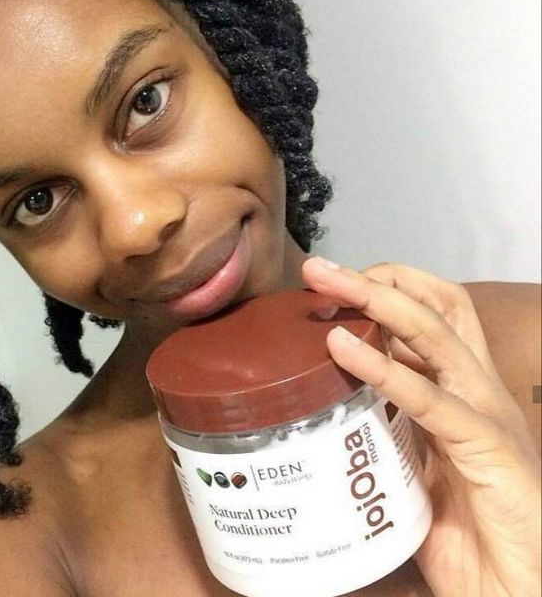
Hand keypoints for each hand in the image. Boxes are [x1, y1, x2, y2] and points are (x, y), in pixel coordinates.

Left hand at [302, 257, 540, 596]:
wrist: (515, 589)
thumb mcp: (416, 460)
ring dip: (375, 300)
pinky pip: (431, 398)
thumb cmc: (464, 530)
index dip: (388, 287)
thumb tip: (335, 392)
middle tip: (317, 268)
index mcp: (464, 388)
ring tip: (325, 284)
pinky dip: (383, 368)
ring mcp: (488, 412)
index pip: (436, 311)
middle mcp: (479, 389)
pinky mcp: (488, 447)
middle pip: (436, 306)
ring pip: (434, 334)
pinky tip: (342, 349)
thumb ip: (388, 421)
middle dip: (376, 278)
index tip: (332, 285)